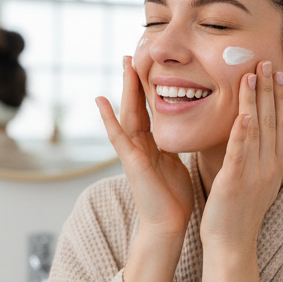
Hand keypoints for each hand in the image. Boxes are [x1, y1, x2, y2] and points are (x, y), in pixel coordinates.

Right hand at [96, 55, 193, 239]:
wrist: (168, 226)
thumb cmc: (173, 198)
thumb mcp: (176, 162)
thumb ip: (172, 145)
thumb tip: (181, 131)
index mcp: (150, 142)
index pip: (147, 108)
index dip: (145, 87)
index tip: (144, 65)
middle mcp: (138, 143)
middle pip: (134, 105)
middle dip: (132, 81)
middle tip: (129, 55)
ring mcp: (132, 151)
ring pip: (127, 113)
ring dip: (125, 89)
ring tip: (123, 66)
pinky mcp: (131, 162)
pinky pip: (118, 136)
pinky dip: (108, 118)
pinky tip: (101, 100)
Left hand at [199, 61, 282, 251]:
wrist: (232, 244)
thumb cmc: (241, 211)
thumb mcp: (264, 181)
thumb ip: (279, 159)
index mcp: (274, 163)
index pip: (281, 123)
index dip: (281, 97)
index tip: (280, 72)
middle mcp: (269, 165)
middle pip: (273, 121)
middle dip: (271, 90)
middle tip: (268, 61)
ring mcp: (255, 173)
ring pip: (258, 130)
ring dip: (256, 102)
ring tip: (253, 75)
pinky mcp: (236, 181)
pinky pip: (240, 152)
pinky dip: (243, 132)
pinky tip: (243, 115)